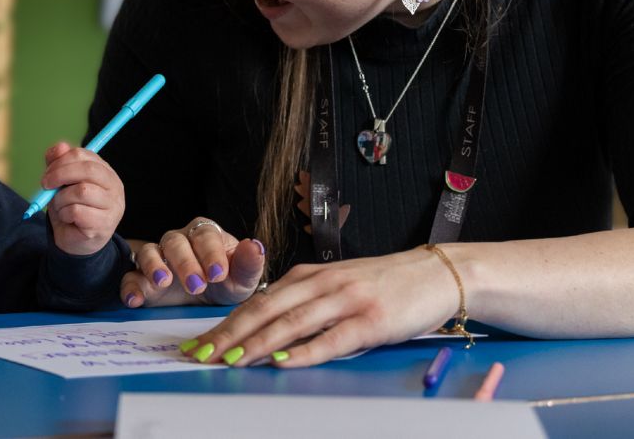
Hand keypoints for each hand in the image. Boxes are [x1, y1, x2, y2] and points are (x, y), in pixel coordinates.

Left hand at [42, 142, 124, 256]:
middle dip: (60, 174)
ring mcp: (112, 206)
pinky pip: (77, 211)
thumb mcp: (61, 183)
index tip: (47, 172)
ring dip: (61, 199)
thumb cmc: (71, 208)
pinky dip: (65, 214)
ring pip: (81, 191)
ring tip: (60, 207)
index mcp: (105, 172)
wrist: (76, 243)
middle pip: (88, 169)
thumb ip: (59, 163)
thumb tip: (60, 147)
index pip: (85, 155)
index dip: (62, 160)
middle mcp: (114, 187)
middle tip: (45, 185)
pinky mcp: (104, 224)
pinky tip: (67, 219)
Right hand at [121, 217, 265, 306]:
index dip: (211, 254)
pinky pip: (130, 277)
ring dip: (154, 266)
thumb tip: (255, 245)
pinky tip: (135, 300)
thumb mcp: (243, 277)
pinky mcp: (142, 279)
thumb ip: (249, 263)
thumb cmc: (228, 282)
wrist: (211, 302)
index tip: (219, 274)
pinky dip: (130, 287)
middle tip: (196, 285)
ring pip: (149, 252)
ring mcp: (158, 258)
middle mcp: (178, 241)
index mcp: (205, 234)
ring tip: (162, 282)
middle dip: (186, 263)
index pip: (205, 236)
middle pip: (175, 242)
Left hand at [181, 246, 460, 366]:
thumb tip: (265, 327)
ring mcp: (346, 300)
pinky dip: (305, 351)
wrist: (434, 274)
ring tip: (230, 359)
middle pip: (266, 309)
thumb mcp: (337, 285)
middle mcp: (322, 283)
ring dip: (258, 343)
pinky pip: (332, 338)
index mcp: (310, 275)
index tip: (199, 341)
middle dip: (229, 333)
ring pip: (292, 322)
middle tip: (201, 354)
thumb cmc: (384, 284)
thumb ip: (305, 301)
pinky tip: (284, 360)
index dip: (226, 322)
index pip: (258, 300)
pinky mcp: (370, 320)